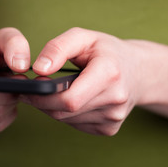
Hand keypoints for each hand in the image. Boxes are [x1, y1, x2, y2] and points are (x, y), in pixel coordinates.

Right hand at [0, 27, 29, 132]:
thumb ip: (15, 44)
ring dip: (9, 107)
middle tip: (18, 86)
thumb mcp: (2, 37)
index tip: (19, 80)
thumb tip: (21, 66)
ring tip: (6, 90)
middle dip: (10, 98)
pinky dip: (4, 116)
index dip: (5, 91)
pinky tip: (1, 101)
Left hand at [20, 27, 142, 135]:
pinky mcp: (109, 129)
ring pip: (67, 120)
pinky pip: (75, 124)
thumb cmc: (106, 51)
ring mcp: (113, 118)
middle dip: (42, 101)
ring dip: (52, 108)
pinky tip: (69, 99)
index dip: (42, 96)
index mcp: (109, 73)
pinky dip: (65, 114)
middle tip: (31, 89)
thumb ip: (58, 48)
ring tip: (52, 91)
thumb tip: (38, 69)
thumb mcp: (83, 37)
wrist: (139, 71)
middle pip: (64, 111)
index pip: (69, 99)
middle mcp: (115, 99)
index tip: (28, 87)